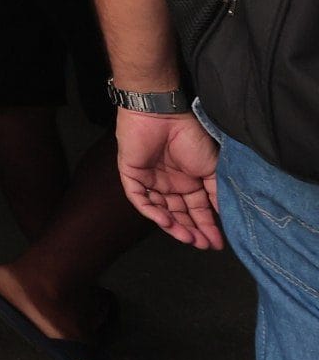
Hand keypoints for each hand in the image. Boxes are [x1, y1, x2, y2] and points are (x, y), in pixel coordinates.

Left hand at [116, 109, 224, 249]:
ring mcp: (150, 180)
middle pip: (180, 214)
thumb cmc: (190, 136)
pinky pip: (139, 199)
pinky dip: (151, 212)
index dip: (207, 227)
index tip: (217, 244)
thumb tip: (227, 216)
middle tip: (203, 245)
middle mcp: (170, 183)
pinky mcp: (131, 174)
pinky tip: (166, 222)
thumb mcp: (211, 168)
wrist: (163, 114)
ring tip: (188, 238)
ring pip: (160, 210)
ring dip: (173, 225)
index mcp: (189, 181)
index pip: (197, 210)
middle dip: (192, 231)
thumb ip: (216, 192)